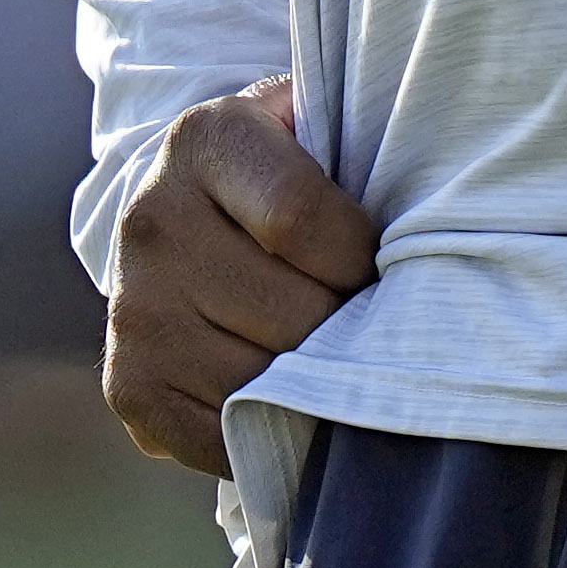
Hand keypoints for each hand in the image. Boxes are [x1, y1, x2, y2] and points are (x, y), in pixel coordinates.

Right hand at [102, 78, 377, 473]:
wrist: (185, 210)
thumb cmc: (284, 174)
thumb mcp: (315, 127)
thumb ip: (364, 147)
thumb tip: (437, 217)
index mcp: (205, 139)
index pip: (297, 220)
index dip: (358, 256)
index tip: (374, 263)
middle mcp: (152, 219)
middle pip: (292, 314)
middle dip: (348, 330)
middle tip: (366, 324)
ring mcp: (135, 306)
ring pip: (263, 384)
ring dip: (314, 388)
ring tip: (331, 362)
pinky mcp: (129, 380)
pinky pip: (220, 439)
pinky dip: (266, 435)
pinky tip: (286, 403)